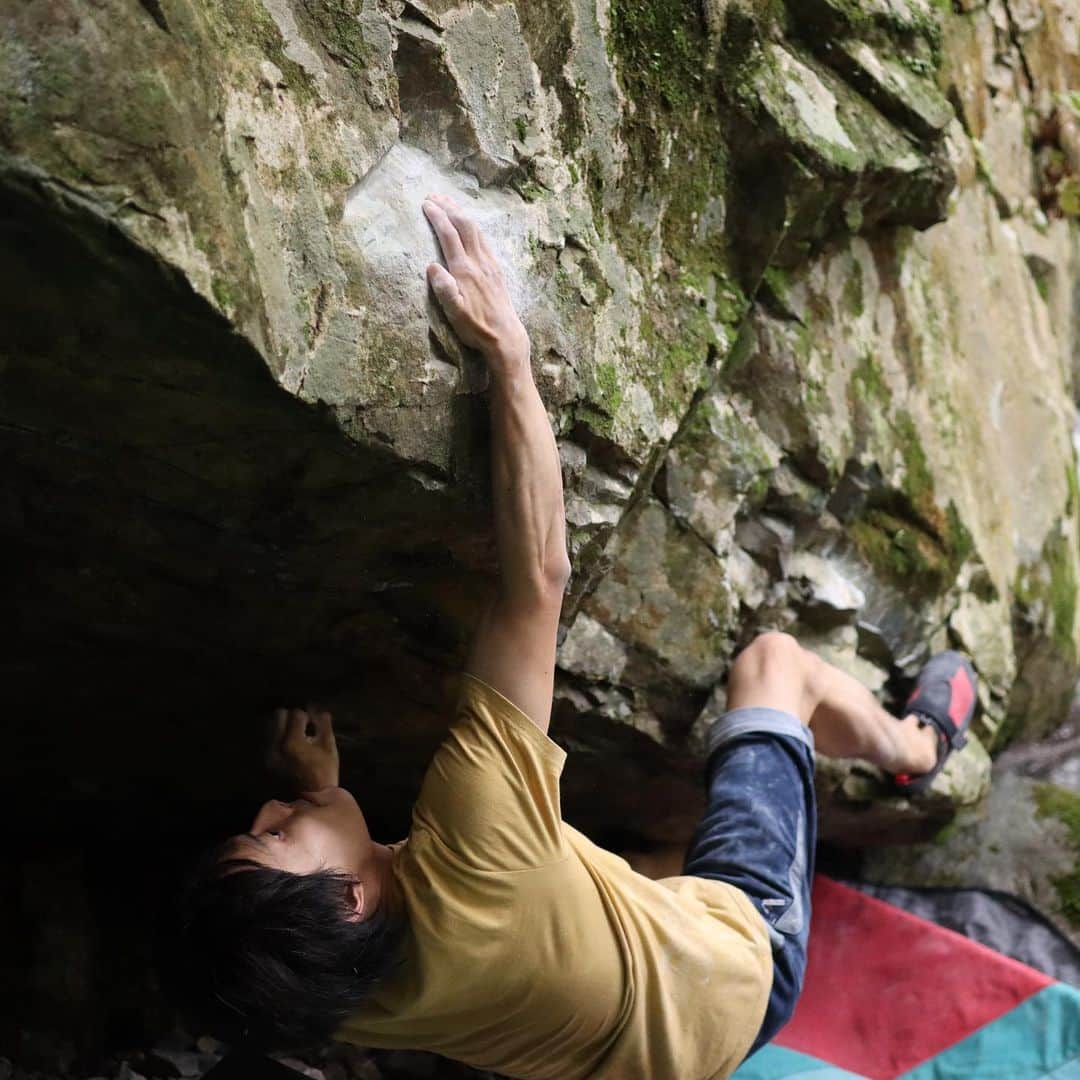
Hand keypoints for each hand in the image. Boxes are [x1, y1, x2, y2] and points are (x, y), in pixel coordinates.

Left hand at [264, 705, 339, 792]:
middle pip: (279, 715)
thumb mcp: (328, 747)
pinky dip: (279, 738)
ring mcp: (269, 754)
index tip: (313, 724)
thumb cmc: (324, 772)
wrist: (310, 798)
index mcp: (293, 742)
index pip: (297, 714)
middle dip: (292, 718)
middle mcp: (276, 746)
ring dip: (284, 727)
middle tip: (303, 728)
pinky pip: (269, 739)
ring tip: (296, 737)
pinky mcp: (267, 760)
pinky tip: (290, 747)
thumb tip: (320, 710)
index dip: (308, 717)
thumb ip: (323, 725)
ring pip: (272, 726)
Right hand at [422, 192, 529, 364]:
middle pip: (464, 225)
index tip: (425, 204)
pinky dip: (473, 226)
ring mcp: (490, 264)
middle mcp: (479, 262)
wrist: (506, 336)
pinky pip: (484, 240)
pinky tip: (470, 225)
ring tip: (449, 203)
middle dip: (449, 207)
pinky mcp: (496, 270)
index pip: (449, 235)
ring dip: (461, 213)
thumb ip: (444, 289)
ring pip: (476, 230)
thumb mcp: (455, 314)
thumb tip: (431, 265)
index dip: (437, 217)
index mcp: (465, 270)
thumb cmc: (476, 328)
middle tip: (433, 195)